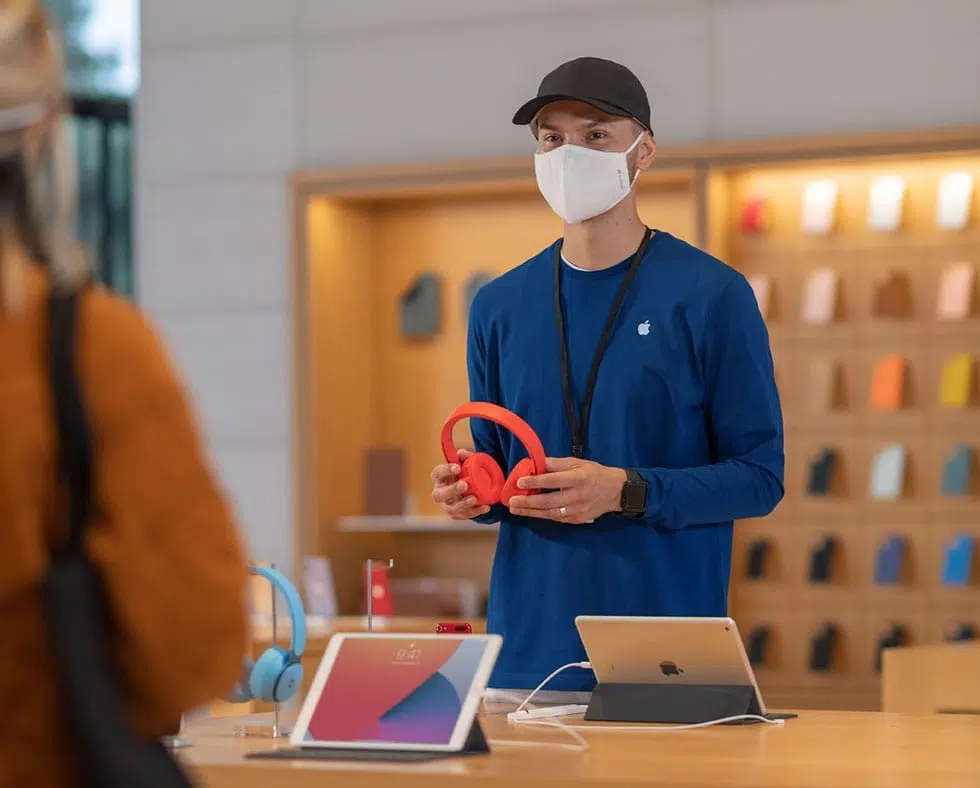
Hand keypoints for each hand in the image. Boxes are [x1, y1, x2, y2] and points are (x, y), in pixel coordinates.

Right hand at [430, 450, 491, 519]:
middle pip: (439, 495)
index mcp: (440, 477)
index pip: (438, 473)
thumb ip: (465, 456)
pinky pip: (465, 515)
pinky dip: (476, 511)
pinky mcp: (457, 514)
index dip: (446, 470)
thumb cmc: (465, 472)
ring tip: (474, 498)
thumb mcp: (466, 462)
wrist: (473, 487)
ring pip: (451, 508)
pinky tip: (485, 507)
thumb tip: (462, 454)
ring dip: (462, 504)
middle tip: (464, 485)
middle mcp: (440, 492)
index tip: (458, 467)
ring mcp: (447, 505)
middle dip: (451, 490)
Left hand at [508, 457, 627, 523]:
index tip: (520, 482)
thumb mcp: (577, 463)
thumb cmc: (594, 473)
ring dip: (531, 512)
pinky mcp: (577, 519)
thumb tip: (534, 463)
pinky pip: (556, 518)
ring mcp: (578, 510)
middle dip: (528, 502)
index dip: (535, 482)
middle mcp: (578, 495)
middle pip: (549, 501)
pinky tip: (530, 512)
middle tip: (512, 501)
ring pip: (550, 513)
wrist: (616, 491)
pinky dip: (542, 515)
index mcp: (578, 478)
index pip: (553, 480)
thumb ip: (555, 464)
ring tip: (516, 509)